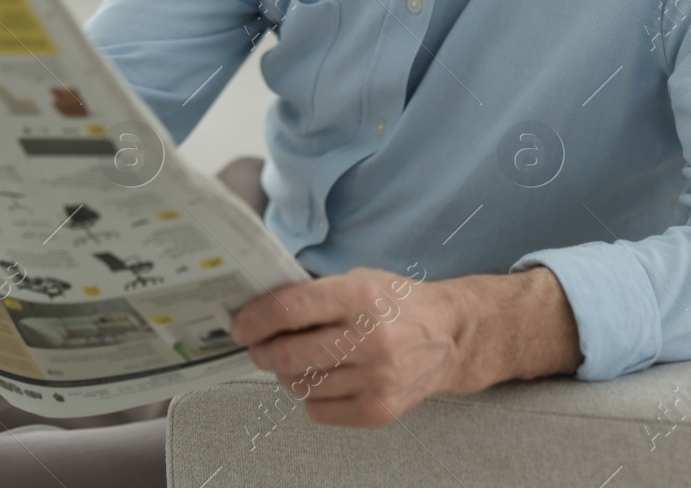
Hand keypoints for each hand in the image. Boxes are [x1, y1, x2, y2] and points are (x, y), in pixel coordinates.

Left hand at [230, 265, 581, 427]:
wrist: (450, 337)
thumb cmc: (397, 304)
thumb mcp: (358, 279)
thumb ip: (313, 293)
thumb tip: (258, 308)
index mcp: (360, 296)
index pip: (288, 310)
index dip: (254, 320)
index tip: (240, 326)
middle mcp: (369, 339)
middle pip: (286, 355)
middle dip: (261, 351)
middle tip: (259, 346)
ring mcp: (375, 379)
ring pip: (299, 385)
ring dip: (288, 373)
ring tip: (301, 359)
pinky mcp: (378, 410)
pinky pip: (318, 410)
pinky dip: (312, 396)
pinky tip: (327, 378)